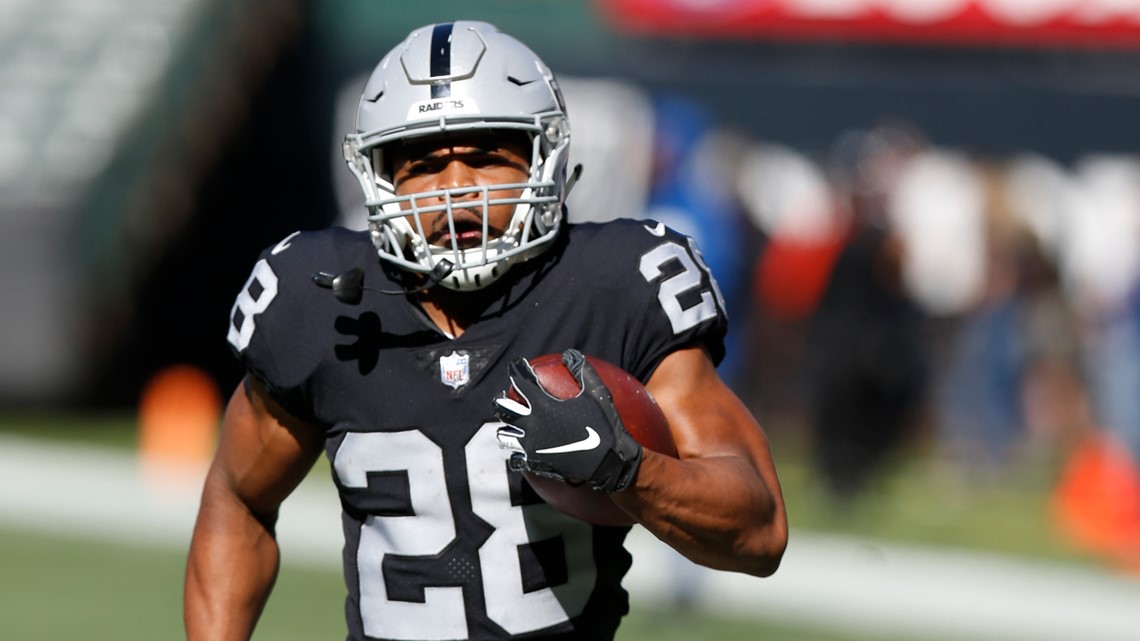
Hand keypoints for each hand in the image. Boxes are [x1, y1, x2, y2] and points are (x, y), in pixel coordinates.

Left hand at [494, 349, 642, 492]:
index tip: (516, 364)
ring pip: (505, 435)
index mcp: (543, 406)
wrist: (607, 462)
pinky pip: (517, 458)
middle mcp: (531, 425)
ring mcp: (531, 446)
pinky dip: (517, 453)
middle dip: (500, 400)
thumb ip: (583, 372)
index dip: (517, 370)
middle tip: (503, 396)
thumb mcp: (597, 394)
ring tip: (510, 425)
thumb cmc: (603, 426)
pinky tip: (522, 451)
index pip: (522, 382)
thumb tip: (571, 354)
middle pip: (504, 408)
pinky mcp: (535, 463)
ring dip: (506, 428)